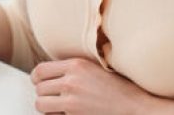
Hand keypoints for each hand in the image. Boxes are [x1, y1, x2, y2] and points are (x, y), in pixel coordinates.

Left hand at [30, 58, 156, 114]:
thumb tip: (51, 72)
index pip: (40, 70)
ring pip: (41, 104)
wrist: (137, 108)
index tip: (39, 82)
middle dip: (43, 93)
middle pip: (39, 88)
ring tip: (58, 107)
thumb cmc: (120, 89)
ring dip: (47, 107)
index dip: (36, 78)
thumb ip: (74, 68)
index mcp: (76, 65)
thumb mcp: (96, 69)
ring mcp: (72, 102)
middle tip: (53, 97)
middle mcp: (72, 82)